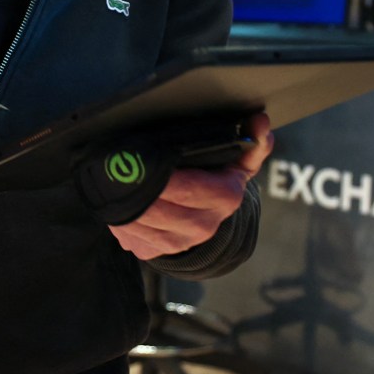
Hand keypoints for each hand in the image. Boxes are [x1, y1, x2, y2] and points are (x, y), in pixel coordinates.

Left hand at [109, 112, 274, 259]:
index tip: (137, 155)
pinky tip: (115, 199)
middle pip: (157, 205)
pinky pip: (128, 234)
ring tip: (113, 178)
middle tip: (118, 162)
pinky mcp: (156, 252)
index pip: (185, 186)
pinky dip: (117, 216)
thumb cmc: (220, 177)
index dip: (158, 171)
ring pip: (139, 221)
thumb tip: (261, 121)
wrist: (209, 218)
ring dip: (122, 200)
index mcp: (224, 196)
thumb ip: (252, 138)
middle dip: (134, 184)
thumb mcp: (239, 158)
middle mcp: (203, 225)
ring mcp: (178, 243)